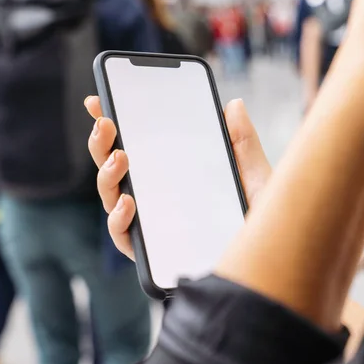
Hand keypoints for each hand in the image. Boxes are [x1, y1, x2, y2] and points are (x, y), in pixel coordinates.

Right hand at [85, 96, 270, 259]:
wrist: (265, 262)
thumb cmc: (257, 219)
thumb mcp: (254, 175)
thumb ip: (242, 140)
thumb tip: (233, 105)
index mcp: (172, 173)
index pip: (136, 145)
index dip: (113, 125)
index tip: (98, 101)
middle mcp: (156, 196)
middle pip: (116, 167)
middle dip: (103, 142)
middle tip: (106, 122)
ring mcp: (150, 223)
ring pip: (111, 197)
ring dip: (106, 174)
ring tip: (120, 157)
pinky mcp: (150, 251)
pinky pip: (123, 236)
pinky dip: (118, 218)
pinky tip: (129, 203)